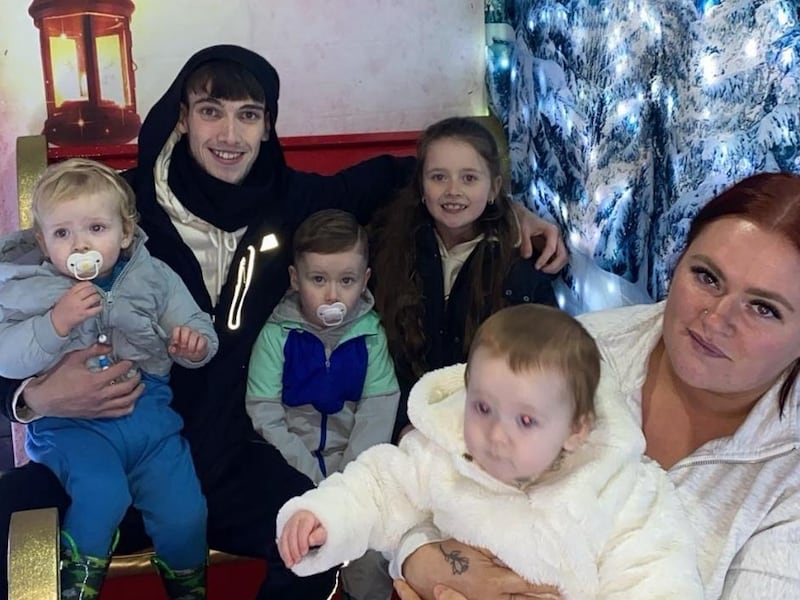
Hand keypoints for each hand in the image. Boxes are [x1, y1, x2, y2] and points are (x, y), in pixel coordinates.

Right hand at [23, 344, 142, 418]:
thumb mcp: (73, 359)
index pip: (120, 371)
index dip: (128, 364)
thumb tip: (108, 346)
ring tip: (140, 386)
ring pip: (126, 403)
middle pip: (127, 388)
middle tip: (138, 373)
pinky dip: (128, 407)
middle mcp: (100, 396)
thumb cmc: (57, 378)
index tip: (131, 360)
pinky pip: (118, 413)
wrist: (44, 399)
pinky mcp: (96, 414)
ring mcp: (99, 407)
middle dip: (136, 379)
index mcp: (95, 381)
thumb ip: (92, 350)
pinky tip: (130, 401)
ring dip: (136, 394)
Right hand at [51, 282, 102, 335]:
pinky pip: (97, 309)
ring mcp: (80, 307)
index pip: (83, 284)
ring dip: (98, 298)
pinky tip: (99, 307)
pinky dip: (100, 307)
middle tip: (96, 293)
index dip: (90, 285)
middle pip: (90, 290)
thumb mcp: (65, 296)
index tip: (91, 287)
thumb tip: (87, 287)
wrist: (58, 321)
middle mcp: (75, 298)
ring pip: (95, 298)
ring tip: (97, 300)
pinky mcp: (84, 314)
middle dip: (95, 290)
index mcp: (70, 293)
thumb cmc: (62, 308)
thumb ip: (75, 291)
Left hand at [168, 326, 207, 361]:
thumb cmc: (185, 349)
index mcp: (180, 332)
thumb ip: (173, 350)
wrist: (195, 353)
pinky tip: (196, 351)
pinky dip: (199, 347)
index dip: (176, 334)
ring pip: (194, 334)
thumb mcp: (177, 351)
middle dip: (184, 339)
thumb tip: (172, 349)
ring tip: (190, 351)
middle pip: (186, 329)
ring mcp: (196, 334)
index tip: (176, 342)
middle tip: (183, 347)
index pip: (177, 328)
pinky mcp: (203, 339)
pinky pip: (202, 340)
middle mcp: (189, 331)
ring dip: (191, 344)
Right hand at [278, 510, 327, 567]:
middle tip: (298, 560)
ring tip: (291, 564)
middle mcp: (296, 519)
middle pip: (291, 533)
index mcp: (307, 516)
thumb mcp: (324, 533)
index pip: (302, 528)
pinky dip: (283, 553)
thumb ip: (319, 536)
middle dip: (293, 549)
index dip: (302, 541)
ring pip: (284, 538)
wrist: (315, 529)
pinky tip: (287, 561)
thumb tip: (310, 540)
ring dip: (286, 553)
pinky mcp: (284, 532)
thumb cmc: (320, 531)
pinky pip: (281, 542)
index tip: (305, 552)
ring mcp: (288, 525)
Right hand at [403, 540, 561, 599]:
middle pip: (527, 599)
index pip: (528, 582)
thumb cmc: (449, 553)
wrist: (424, 569)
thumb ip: (498, 544)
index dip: (546, 583)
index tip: (563, 581)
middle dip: (546, 597)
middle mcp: (494, 597)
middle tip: (566, 596)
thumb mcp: (473, 544)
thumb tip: (520, 539)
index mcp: (494, 579)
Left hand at [512, 205, 567, 273]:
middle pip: (563, 255)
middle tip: (542, 270)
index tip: (536, 267)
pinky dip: (553, 265)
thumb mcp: (522, 230)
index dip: (544, 259)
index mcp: (552, 231)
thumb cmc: (524, 221)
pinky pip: (557, 258)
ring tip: (543, 270)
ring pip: (563, 258)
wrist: (523, 216)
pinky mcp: (553, 247)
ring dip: (555, 267)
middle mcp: (557, 237)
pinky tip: (544, 268)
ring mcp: (557, 242)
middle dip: (554, 266)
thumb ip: (525, 243)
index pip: (551, 249)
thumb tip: (527, 256)